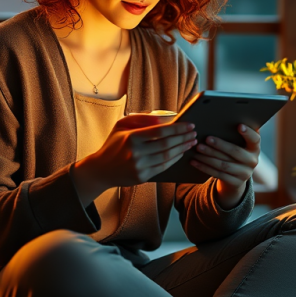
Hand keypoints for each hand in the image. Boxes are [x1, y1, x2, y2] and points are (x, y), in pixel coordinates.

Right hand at [73, 118, 196, 203]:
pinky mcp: (142, 177)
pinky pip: (164, 167)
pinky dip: (175, 159)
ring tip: (191, 142)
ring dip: (182, 149)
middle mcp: (136, 153)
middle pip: (167, 144)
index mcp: (131, 138)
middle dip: (184, 138)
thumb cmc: (113, 144)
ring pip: (168, 157)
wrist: (101, 169)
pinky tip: (181, 153)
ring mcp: (140, 166)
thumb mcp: (121, 125)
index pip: (160, 132)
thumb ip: (141, 119)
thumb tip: (163, 119)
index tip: (189, 125)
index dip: (177, 129)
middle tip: (194, 133)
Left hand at [190, 124, 260, 209]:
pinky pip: (217, 174)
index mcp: (255, 148)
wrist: (236, 177)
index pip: (255, 139)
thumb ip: (232, 134)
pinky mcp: (235, 182)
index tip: (239, 125)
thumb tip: (219, 118)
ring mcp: (244, 173)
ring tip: (198, 149)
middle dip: (219, 145)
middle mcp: (252, 161)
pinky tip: (194, 161)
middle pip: (235, 152)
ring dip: (209, 156)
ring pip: (224, 164)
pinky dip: (204, 167)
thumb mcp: (237, 144)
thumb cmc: (233, 153)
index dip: (248, 133)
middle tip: (206, 139)